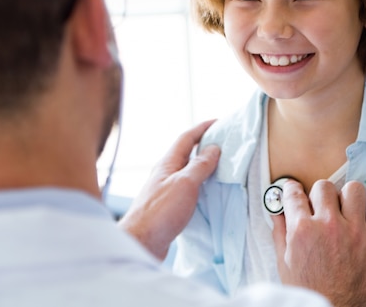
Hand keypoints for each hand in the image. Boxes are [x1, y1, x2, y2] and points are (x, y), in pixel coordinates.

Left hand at [118, 120, 219, 259]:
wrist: (141, 243)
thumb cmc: (160, 211)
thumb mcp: (185, 184)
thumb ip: (200, 165)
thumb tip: (213, 148)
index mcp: (168, 163)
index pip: (187, 138)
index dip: (203, 128)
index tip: (219, 122)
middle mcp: (166, 173)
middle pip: (187, 153)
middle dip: (205, 145)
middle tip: (225, 143)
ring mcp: (167, 190)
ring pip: (188, 171)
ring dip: (204, 165)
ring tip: (222, 164)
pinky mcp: (170, 206)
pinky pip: (189, 187)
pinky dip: (201, 183)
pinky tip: (209, 191)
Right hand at [272, 180, 365, 306]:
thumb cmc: (309, 289)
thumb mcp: (284, 262)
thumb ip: (280, 232)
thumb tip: (276, 212)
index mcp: (302, 230)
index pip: (294, 193)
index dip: (292, 190)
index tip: (295, 191)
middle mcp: (328, 226)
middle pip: (324, 186)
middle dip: (320, 194)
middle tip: (321, 206)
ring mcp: (354, 232)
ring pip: (354, 190)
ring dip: (349, 197)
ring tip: (346, 209)